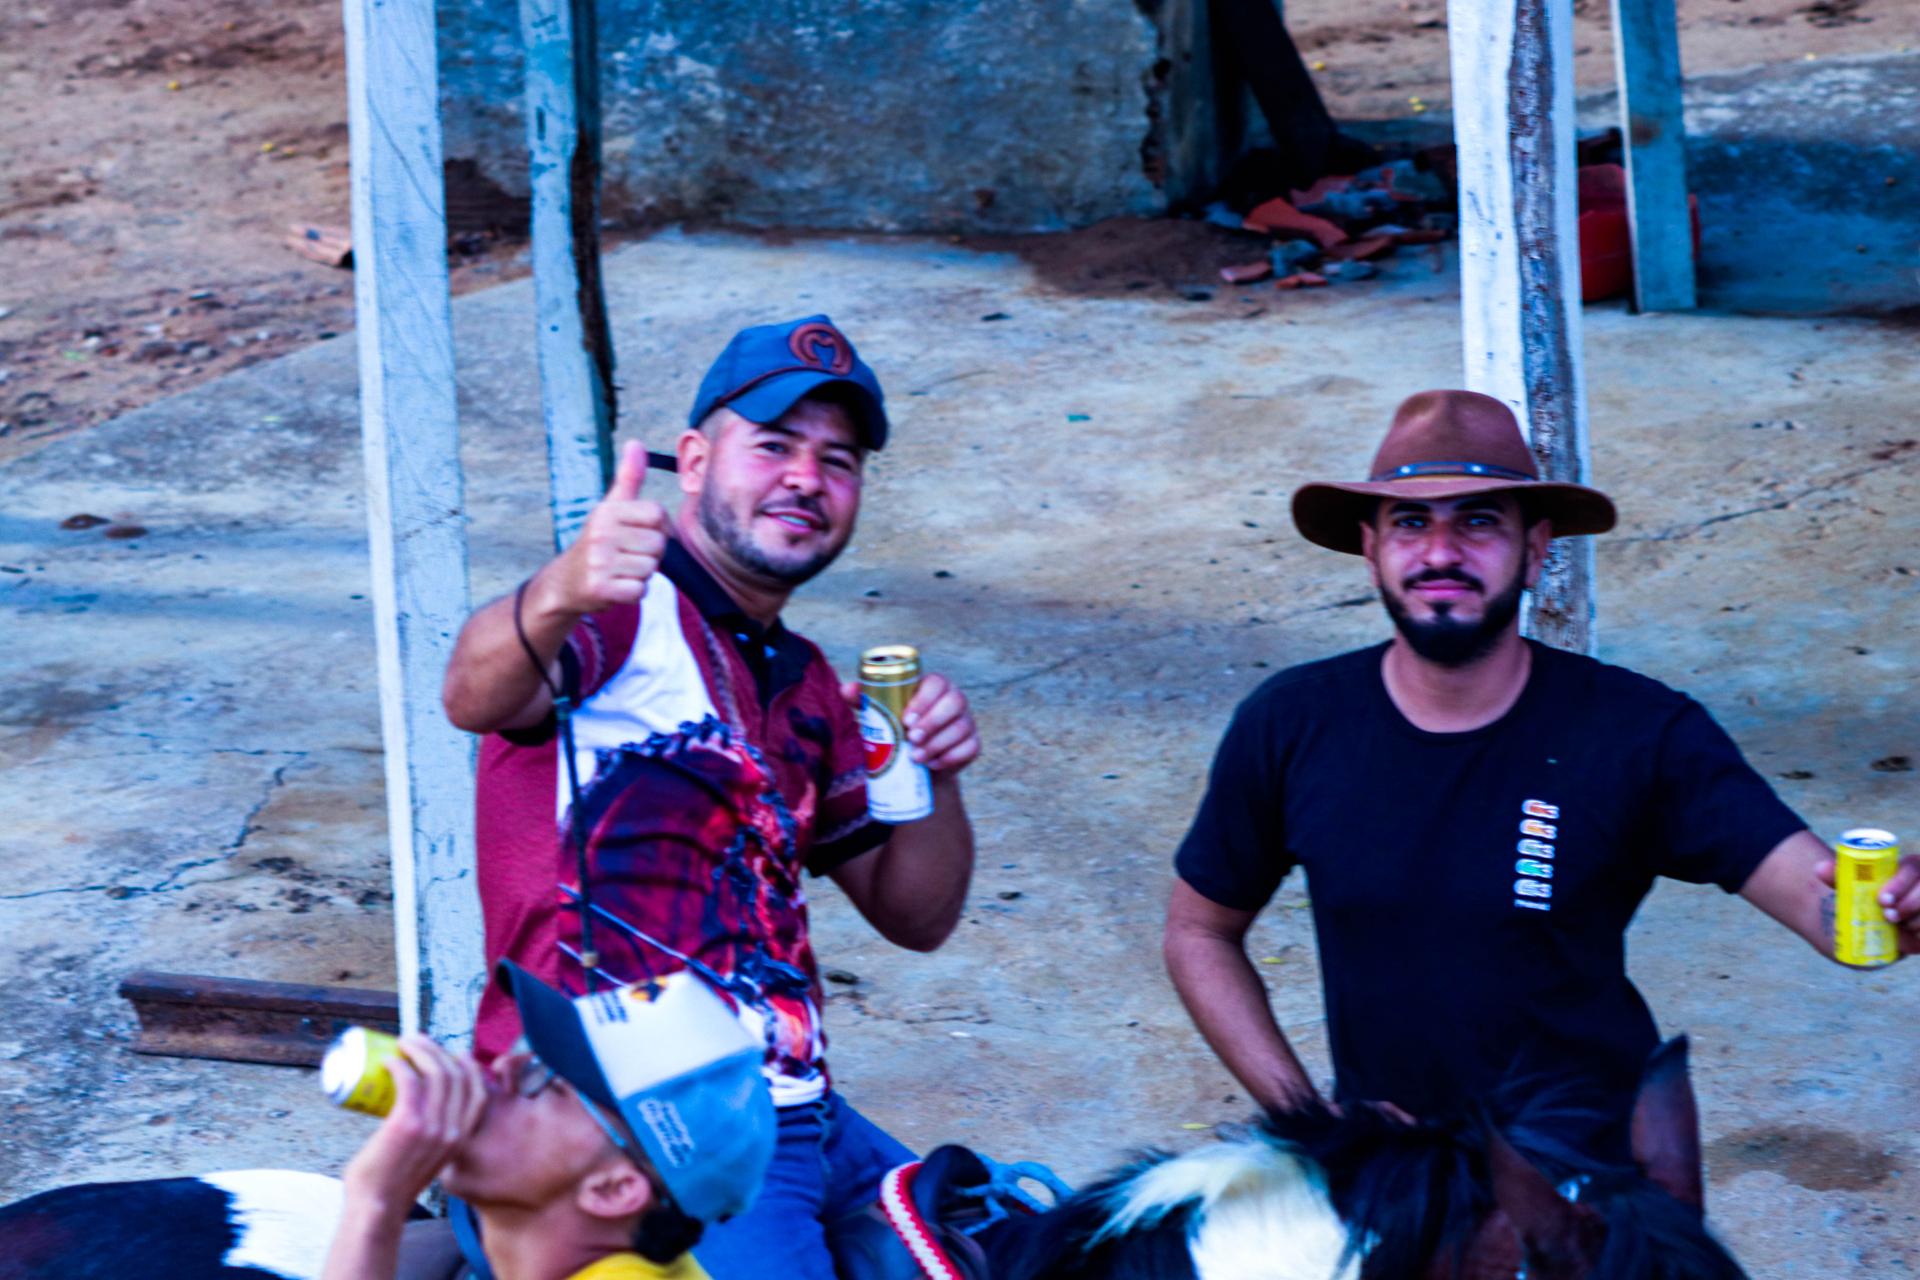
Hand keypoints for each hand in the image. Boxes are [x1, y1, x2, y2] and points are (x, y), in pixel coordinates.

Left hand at [340, 1035, 491, 1215]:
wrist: (376, 1206)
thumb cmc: (395, 1181)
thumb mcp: (430, 1158)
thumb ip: (434, 1137)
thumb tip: (423, 1108)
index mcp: (462, 1138)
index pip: (478, 1092)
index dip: (469, 1066)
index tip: (454, 1052)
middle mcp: (452, 1130)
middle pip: (456, 1075)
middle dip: (438, 1050)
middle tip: (417, 1041)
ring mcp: (432, 1126)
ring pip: (436, 1072)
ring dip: (419, 1050)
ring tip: (403, 1044)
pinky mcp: (407, 1123)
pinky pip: (410, 1081)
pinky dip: (400, 1064)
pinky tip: (389, 1060)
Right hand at [547, 440, 668, 614]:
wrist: (565, 583)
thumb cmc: (597, 543)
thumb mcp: (610, 508)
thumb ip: (629, 477)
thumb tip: (637, 443)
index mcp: (606, 511)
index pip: (658, 514)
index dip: (658, 528)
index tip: (639, 534)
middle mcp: (600, 533)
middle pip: (658, 545)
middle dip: (649, 555)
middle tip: (625, 557)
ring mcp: (598, 562)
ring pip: (651, 569)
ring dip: (641, 575)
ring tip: (619, 571)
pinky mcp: (600, 589)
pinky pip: (640, 591)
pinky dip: (633, 594)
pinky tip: (616, 587)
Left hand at [838, 671, 979, 775]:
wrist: (914, 767)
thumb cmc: (896, 731)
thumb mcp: (879, 716)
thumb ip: (864, 700)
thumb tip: (845, 689)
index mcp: (934, 687)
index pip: (937, 682)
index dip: (924, 699)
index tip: (905, 718)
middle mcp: (955, 700)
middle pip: (955, 702)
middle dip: (933, 721)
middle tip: (910, 738)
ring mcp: (967, 722)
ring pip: (962, 727)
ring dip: (938, 743)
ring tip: (915, 757)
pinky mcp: (972, 744)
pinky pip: (969, 748)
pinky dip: (950, 757)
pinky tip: (932, 764)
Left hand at [1815, 853, 1919, 957]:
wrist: (1880, 925)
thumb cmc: (1867, 898)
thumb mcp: (1854, 887)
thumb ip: (1838, 877)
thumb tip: (1819, 869)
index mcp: (1910, 868)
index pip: (1913, 867)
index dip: (1900, 883)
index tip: (1881, 900)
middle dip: (1909, 903)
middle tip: (1888, 916)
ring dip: (1915, 920)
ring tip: (1897, 925)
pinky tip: (1910, 934)